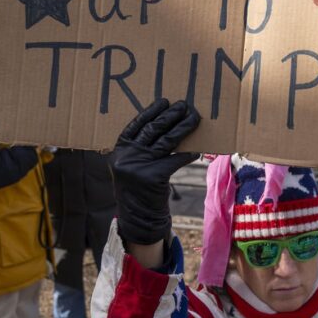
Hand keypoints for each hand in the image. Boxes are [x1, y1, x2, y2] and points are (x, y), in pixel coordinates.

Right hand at [112, 99, 200, 245]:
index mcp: (119, 150)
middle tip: (184, 105)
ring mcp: (139, 166)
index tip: (164, 101)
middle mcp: (126, 156)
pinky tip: (197, 149)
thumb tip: (167, 124)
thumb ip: (142, 148)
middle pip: (153, 130)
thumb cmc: (140, 187)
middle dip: (171, 115)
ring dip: (183, 127)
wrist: (138, 216)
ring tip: (194, 118)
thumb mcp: (133, 165)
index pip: (136, 125)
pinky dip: (188, 154)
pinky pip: (176, 160)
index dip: (151, 111)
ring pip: (167, 141)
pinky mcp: (153, 176)